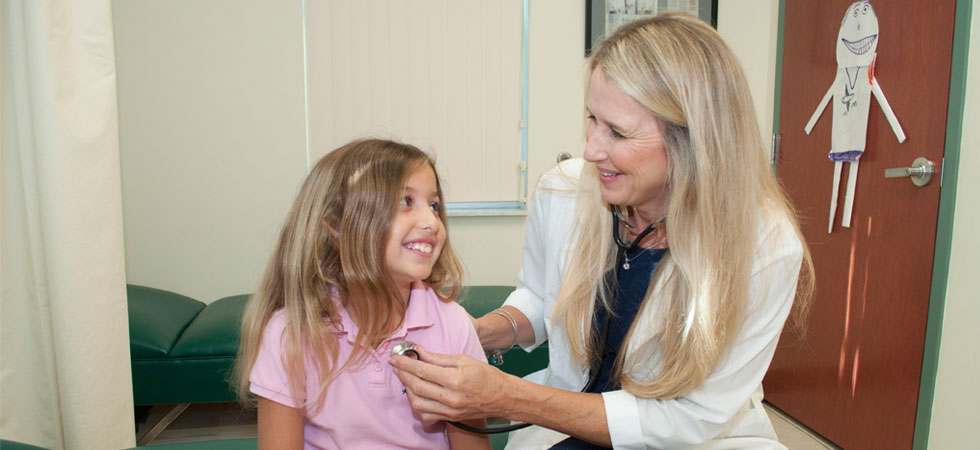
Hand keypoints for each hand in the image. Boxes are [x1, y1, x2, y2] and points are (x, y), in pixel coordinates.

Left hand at [389, 345, 513, 422]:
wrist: (502, 397)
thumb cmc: (486, 375)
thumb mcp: (464, 359)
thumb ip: (439, 357)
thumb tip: (419, 352)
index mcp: (455, 379)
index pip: (423, 370)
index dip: (406, 363)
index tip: (395, 357)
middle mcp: (451, 397)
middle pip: (417, 386)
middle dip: (403, 374)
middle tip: (396, 365)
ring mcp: (450, 410)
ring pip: (418, 403)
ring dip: (407, 389)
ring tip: (405, 377)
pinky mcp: (450, 417)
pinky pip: (426, 415)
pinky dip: (417, 405)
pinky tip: (416, 394)